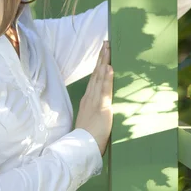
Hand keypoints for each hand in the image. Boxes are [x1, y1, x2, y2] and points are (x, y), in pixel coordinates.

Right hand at [75, 41, 112, 155]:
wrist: (81, 147)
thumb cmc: (87, 138)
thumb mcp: (90, 121)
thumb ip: (94, 113)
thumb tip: (99, 110)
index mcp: (87, 100)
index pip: (94, 80)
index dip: (98, 66)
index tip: (102, 55)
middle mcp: (90, 97)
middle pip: (96, 74)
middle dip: (101, 58)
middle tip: (105, 44)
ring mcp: (94, 101)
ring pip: (100, 78)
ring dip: (104, 62)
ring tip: (107, 49)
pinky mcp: (101, 107)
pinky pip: (105, 90)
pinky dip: (107, 78)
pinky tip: (109, 67)